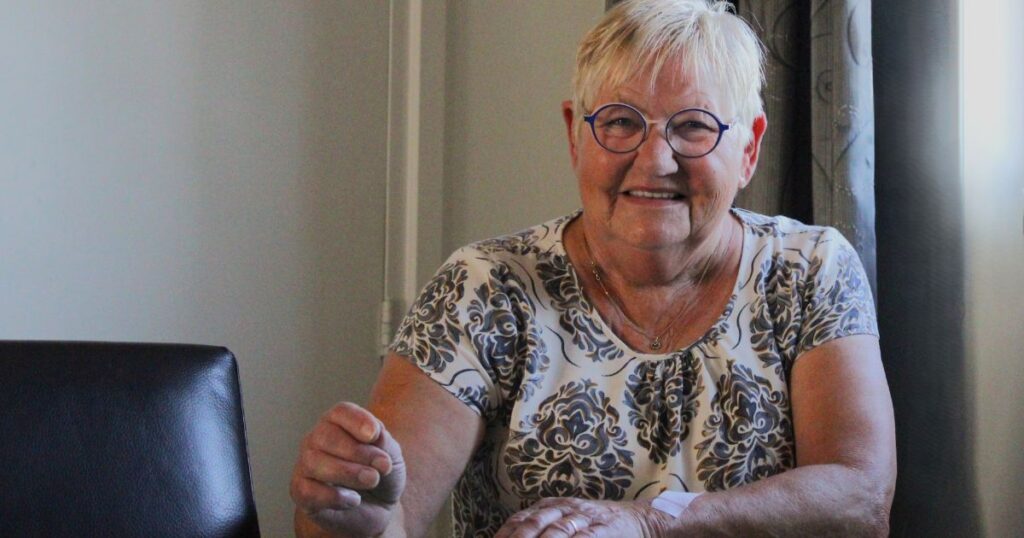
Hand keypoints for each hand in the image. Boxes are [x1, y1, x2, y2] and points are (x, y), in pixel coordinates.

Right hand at [290, 402, 406, 536]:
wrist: (377, 509)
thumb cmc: (381, 474)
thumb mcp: (391, 456)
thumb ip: (384, 444)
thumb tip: (376, 435)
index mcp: (339, 422)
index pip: (341, 412)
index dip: (357, 420)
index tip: (373, 435)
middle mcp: (317, 439)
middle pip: (325, 435)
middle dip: (357, 452)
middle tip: (381, 467)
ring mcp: (305, 465)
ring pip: (314, 462)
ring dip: (347, 473)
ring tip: (371, 481)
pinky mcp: (301, 491)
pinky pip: (307, 490)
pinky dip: (333, 497)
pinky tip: (353, 500)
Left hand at [494, 497, 673, 537]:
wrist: (638, 520)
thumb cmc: (595, 525)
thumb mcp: (566, 521)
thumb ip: (541, 529)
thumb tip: (511, 536)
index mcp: (551, 506)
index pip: (520, 520)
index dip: (504, 535)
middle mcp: (564, 509)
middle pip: (532, 524)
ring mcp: (584, 518)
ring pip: (555, 531)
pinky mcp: (602, 530)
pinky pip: (583, 537)